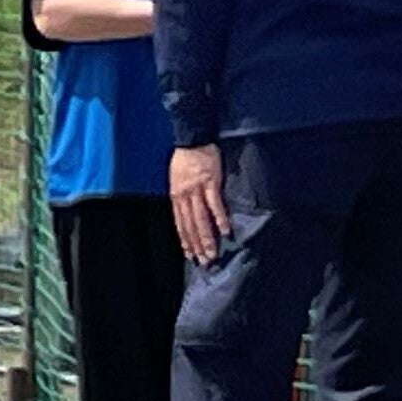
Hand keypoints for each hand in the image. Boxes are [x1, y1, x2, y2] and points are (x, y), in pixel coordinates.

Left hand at [169, 144, 227, 267]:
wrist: (192, 138)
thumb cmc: (186, 159)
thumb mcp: (177, 179)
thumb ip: (182, 196)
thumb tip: (186, 211)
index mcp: (176, 196)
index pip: (180, 223)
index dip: (185, 240)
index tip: (189, 255)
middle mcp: (184, 196)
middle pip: (190, 226)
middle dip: (197, 245)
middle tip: (204, 261)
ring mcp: (196, 190)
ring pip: (201, 219)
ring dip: (207, 238)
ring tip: (213, 252)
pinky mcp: (210, 183)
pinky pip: (214, 204)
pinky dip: (219, 218)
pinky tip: (225, 231)